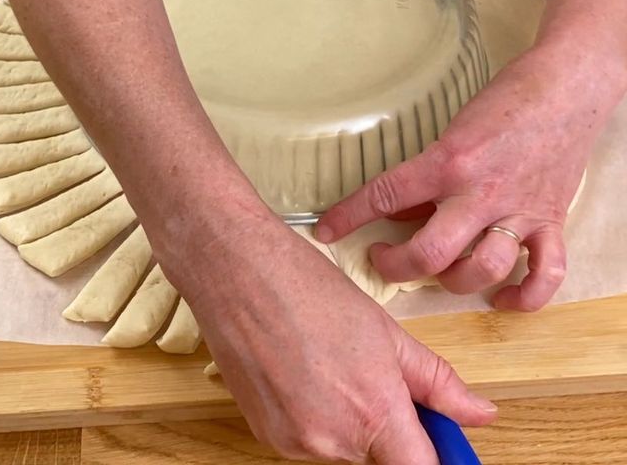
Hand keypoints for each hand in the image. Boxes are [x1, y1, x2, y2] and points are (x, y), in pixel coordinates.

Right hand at [173, 219, 495, 463]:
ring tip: (330, 359)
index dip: (436, 456)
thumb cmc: (306, 286)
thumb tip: (479, 413)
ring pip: (342, 447)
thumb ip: (437, 381)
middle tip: (372, 370)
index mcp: (373, 411)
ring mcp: (294, 443)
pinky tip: (303, 368)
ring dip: (348, 418)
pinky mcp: (265, 435)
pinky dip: (313, 413)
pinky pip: (306, 439)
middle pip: (379, 456)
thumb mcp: (386, 328)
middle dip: (386, 425)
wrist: (236, 270)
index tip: (437, 440)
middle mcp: (332, 441)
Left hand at [317, 41, 622, 311]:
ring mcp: (518, 211)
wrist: (566, 88)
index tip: (326, 230)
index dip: (349, 217)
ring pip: (481, 270)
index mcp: (448, 161)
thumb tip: (403, 213)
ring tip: (440, 273)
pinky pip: (544, 276)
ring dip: (453, 282)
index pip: (385, 194)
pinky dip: (523, 296)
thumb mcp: (454, 130)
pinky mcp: (551, 221)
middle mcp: (480, 191)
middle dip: (397, 266)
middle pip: (429, 252)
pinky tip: (502, 296)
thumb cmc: (505, 101)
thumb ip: (430, 175)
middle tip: (384, 260)